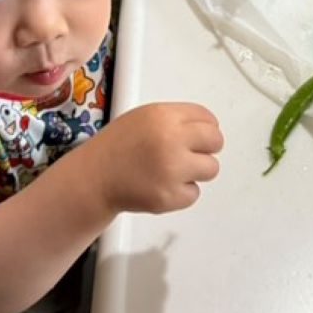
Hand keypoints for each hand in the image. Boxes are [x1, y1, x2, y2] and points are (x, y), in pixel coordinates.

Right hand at [88, 103, 222, 213]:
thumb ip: (177, 119)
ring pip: (211, 169)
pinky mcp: (170, 196)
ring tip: (173, 171)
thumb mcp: (145, 117)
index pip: (208, 119)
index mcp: (164, 116)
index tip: (199, 137)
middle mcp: (170, 140)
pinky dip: (181, 192)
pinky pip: (194, 193)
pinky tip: (161, 185)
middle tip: (191, 154)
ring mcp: (172, 170)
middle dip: (207, 148)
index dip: (206, 129)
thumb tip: (210, 128)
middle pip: (216, 141)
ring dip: (197, 171)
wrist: (96, 177)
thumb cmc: (120, 146)